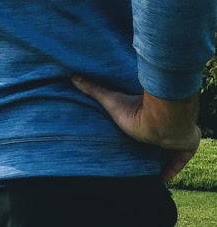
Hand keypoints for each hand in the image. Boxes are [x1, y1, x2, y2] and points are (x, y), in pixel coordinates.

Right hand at [72, 76, 200, 182]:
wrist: (165, 121)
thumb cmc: (138, 111)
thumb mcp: (111, 101)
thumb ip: (94, 90)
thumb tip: (73, 77)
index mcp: (146, 115)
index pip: (141, 124)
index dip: (135, 132)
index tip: (126, 138)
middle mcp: (161, 126)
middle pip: (151, 139)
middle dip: (143, 148)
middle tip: (130, 158)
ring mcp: (175, 139)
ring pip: (164, 153)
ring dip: (155, 162)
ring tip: (140, 172)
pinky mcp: (184, 150)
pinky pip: (176, 165)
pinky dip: (167, 173)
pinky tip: (157, 181)